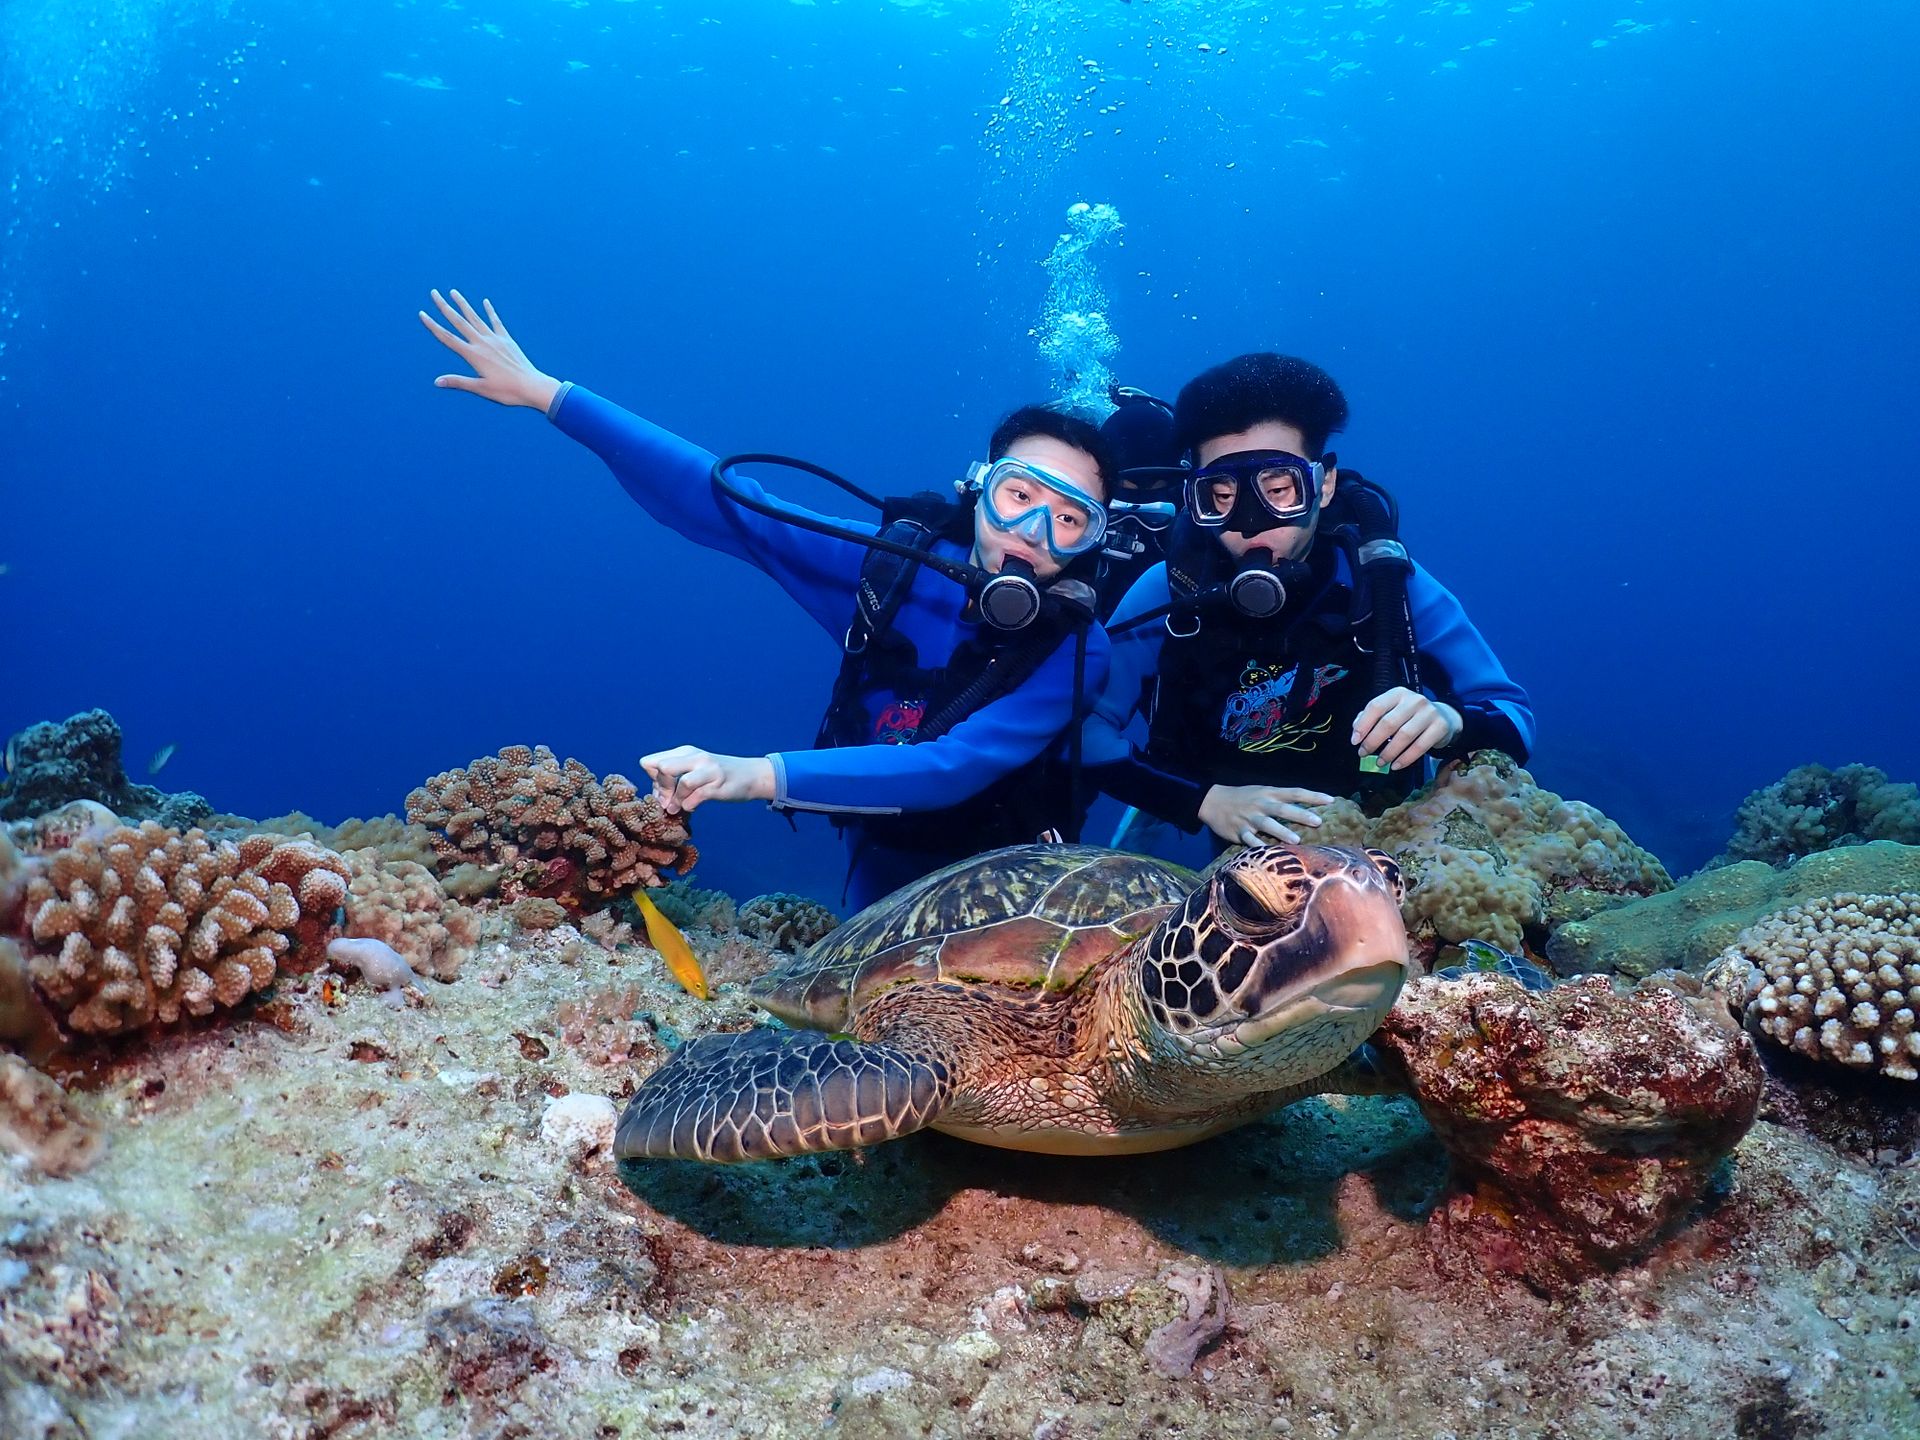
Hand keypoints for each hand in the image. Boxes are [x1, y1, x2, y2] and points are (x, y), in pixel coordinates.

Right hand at [418, 288, 561, 410]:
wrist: (532, 386)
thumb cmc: (507, 391)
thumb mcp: (481, 389)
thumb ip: (458, 382)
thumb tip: (437, 381)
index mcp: (473, 355)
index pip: (447, 338)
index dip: (433, 326)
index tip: (422, 314)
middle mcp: (482, 343)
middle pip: (459, 321)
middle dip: (444, 307)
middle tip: (434, 293)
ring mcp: (495, 339)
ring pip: (475, 318)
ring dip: (463, 304)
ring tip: (453, 292)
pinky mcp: (507, 340)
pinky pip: (496, 322)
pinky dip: (490, 311)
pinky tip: (485, 301)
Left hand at [640, 746, 774, 813]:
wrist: (751, 775)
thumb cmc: (716, 775)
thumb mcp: (692, 769)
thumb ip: (673, 780)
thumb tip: (656, 797)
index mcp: (684, 752)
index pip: (650, 762)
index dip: (652, 780)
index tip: (662, 791)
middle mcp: (695, 757)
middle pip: (662, 768)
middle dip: (661, 789)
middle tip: (667, 802)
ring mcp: (708, 769)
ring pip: (682, 782)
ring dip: (676, 801)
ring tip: (678, 808)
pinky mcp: (719, 784)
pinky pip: (696, 797)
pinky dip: (690, 805)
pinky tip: (693, 807)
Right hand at [1198, 784, 1335, 847]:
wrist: (1212, 800)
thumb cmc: (1243, 797)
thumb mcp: (1261, 792)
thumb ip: (1281, 800)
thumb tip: (1307, 809)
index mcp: (1269, 793)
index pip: (1294, 792)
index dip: (1312, 796)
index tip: (1330, 800)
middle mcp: (1261, 804)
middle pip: (1283, 809)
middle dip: (1301, 815)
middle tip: (1318, 821)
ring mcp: (1250, 818)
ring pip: (1267, 825)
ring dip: (1282, 832)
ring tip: (1296, 841)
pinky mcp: (1239, 831)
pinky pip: (1250, 840)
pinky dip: (1258, 846)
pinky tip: (1267, 852)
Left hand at [1351, 687, 1461, 770]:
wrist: (1444, 717)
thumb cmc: (1410, 716)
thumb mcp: (1391, 710)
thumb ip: (1372, 717)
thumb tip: (1356, 731)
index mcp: (1397, 693)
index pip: (1376, 706)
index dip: (1363, 725)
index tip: (1355, 741)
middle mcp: (1414, 700)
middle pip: (1389, 722)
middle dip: (1373, 741)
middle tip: (1364, 754)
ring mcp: (1429, 713)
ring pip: (1404, 735)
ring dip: (1389, 752)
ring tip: (1380, 762)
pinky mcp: (1440, 727)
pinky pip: (1420, 746)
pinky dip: (1406, 758)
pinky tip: (1396, 765)